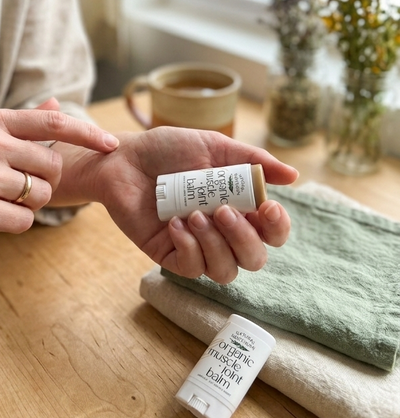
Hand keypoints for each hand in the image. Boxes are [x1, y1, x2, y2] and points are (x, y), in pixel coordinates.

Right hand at [0, 99, 118, 245]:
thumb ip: (19, 122)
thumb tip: (55, 103)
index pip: (54, 123)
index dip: (89, 133)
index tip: (111, 143)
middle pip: (54, 166)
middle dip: (45, 182)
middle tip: (16, 187)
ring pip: (41, 196)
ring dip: (28, 204)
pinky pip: (24, 220)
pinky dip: (12, 223)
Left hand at [89, 127, 297, 281]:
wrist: (124, 157)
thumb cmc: (168, 150)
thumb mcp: (213, 146)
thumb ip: (252, 160)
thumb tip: (294, 175)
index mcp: (239, 206)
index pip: (272, 232)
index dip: (277, 228)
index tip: (267, 207)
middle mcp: (222, 231)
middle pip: (255, 259)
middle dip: (244, 238)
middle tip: (223, 210)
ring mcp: (197, 245)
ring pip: (226, 271)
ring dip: (215, 245)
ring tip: (194, 215)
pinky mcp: (170, 255)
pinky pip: (192, 269)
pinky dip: (189, 247)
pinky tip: (175, 224)